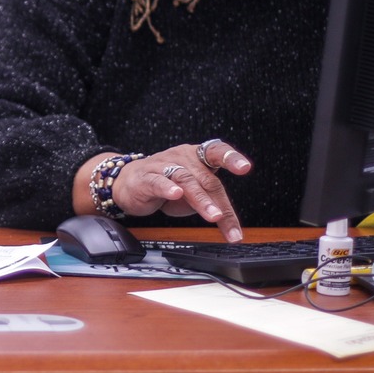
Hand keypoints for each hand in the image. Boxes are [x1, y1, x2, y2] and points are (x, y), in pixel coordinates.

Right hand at [97, 139, 251, 241]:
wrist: (128, 182)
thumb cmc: (167, 185)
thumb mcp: (193, 194)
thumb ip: (211, 201)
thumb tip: (229, 221)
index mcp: (197, 156)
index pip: (217, 151)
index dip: (231, 157)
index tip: (245, 167)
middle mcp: (182, 157)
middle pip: (205, 178)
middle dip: (218, 202)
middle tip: (225, 219)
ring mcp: (163, 165)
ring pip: (185, 180)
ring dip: (201, 199)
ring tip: (212, 215)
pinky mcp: (146, 177)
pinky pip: (159, 181)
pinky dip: (169, 188)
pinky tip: (176, 194)